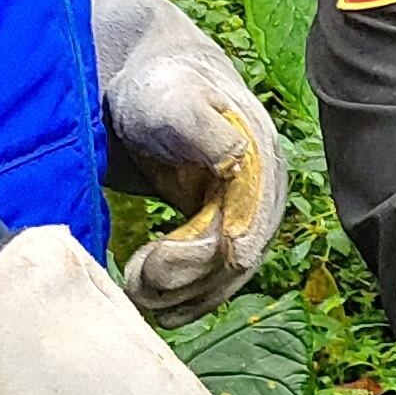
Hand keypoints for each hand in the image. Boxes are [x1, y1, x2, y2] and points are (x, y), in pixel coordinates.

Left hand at [88, 0, 287, 318]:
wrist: (150, 89)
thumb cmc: (160, 91)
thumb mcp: (175, 101)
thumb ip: (203, 127)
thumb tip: (236, 158)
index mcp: (261, 164)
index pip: (248, 226)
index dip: (208, 253)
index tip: (158, 262)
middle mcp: (261, 198)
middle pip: (235, 262)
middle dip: (185, 279)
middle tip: (133, 280)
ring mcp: (241, 219)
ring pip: (222, 278)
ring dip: (181, 295)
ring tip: (133, 293)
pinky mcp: (217, 234)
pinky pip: (210, 279)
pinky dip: (183, 298)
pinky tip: (152, 305)